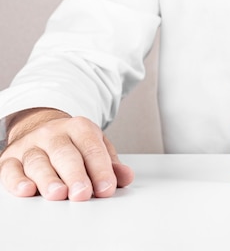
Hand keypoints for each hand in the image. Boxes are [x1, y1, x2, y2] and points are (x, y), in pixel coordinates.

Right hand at [0, 108, 133, 200]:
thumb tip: (126, 177)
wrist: (42, 129)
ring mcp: (30, 145)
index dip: (100, 169)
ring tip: (58, 194)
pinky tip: (27, 190)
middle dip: (75, 175)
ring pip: (38, 162)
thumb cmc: (75, 145)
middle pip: (64, 154)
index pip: (91, 148)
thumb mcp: (98, 148)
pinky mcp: (10, 158)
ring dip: (48, 180)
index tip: (106, 188)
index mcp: (79, 128)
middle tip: (82, 194)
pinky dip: (16, 181)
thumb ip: (112, 165)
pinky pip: (10, 169)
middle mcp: (52, 134)